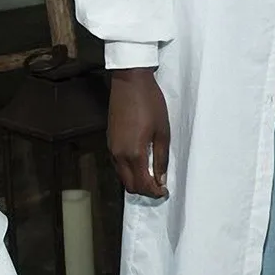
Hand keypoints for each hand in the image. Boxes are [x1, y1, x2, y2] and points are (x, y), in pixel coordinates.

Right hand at [108, 69, 169, 197]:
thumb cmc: (150, 104)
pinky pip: (118, 165)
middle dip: (145, 190)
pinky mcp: (109, 141)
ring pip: (122, 176)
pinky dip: (129, 171)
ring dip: (136, 181)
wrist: (130, 82)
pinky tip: (142, 164)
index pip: (142, 184)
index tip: (165, 191)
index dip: (155, 192)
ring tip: (153, 176)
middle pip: (129, 185)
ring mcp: (111, 148)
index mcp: (133, 153)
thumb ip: (161, 158)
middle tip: (159, 187)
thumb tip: (161, 179)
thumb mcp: (162, 132)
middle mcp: (118, 155)